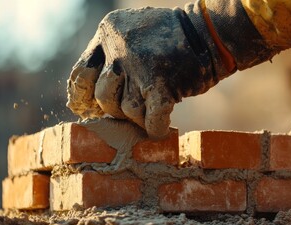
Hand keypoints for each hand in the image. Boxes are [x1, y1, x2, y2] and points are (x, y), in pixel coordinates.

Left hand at [66, 2, 275, 138]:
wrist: (209, 33)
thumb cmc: (171, 39)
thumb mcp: (132, 32)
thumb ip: (110, 55)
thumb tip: (90, 99)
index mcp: (109, 32)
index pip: (81, 73)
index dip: (82, 97)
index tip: (87, 110)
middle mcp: (120, 47)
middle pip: (104, 96)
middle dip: (116, 109)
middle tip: (134, 107)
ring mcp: (140, 65)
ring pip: (127, 111)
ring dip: (141, 118)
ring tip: (154, 109)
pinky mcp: (162, 84)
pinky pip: (151, 120)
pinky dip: (156, 128)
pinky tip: (161, 127)